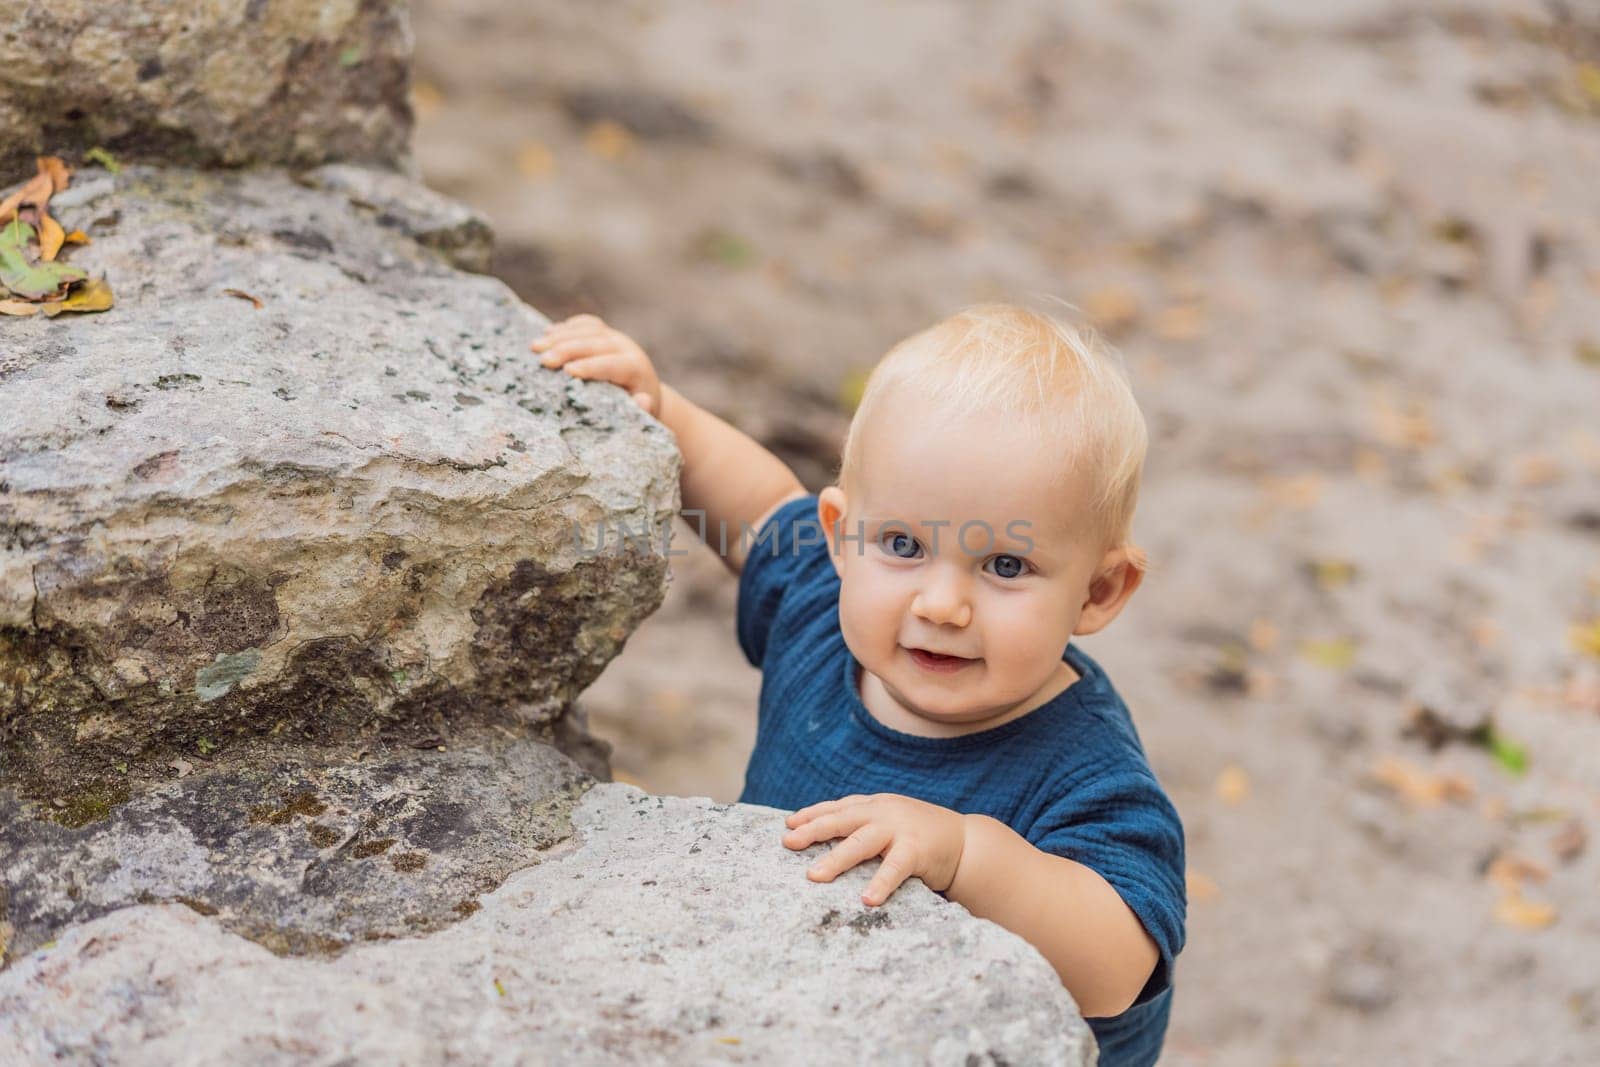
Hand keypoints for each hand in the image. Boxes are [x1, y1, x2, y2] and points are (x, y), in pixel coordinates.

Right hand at [529, 314, 662, 415]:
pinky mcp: (605, 332)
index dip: (590, 366)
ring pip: (587, 330)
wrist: (642, 389)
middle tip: (543, 360)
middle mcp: (626, 348)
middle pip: (595, 343)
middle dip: (567, 349)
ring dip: (560, 336)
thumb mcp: (641, 413)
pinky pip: (586, 324)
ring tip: (535, 347)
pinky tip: (548, 332)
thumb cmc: (635, 407)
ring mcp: (615, 336)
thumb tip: (643, 401)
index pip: (612, 364)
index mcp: (636, 368)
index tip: (567, 371)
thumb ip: (641, 408)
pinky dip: (567, 327)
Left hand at [782, 793, 966, 906]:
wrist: (967, 842)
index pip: (839, 807)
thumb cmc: (921, 836)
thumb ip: (865, 826)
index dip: (813, 814)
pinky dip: (880, 883)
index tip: (789, 824)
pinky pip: (895, 868)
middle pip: (842, 819)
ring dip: (836, 859)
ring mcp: (900, 829)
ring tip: (813, 876)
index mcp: (875, 805)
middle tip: (789, 842)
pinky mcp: (917, 850)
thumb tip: (825, 839)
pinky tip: (866, 899)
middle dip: (813, 830)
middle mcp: (884, 812)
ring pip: (861, 843)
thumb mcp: (891, 823)